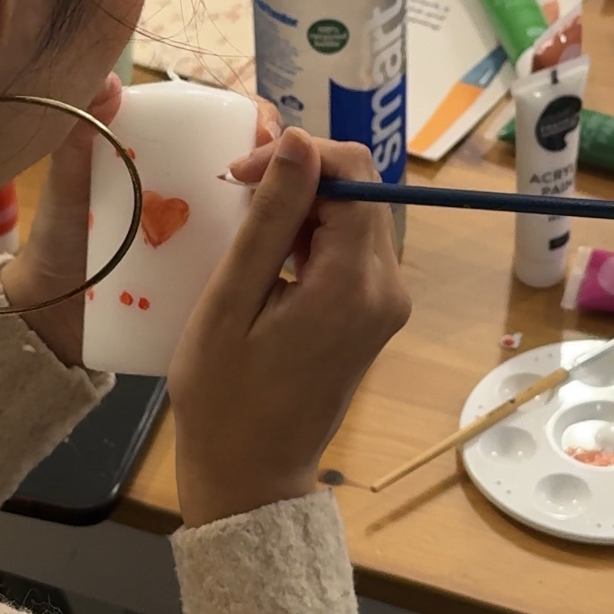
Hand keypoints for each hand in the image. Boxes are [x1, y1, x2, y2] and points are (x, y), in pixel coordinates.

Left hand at [0, 79, 280, 367]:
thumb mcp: (69, 185)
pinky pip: (256, 270)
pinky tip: (284, 269)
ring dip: (293, 215)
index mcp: (175, 157)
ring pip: (270, 217)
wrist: (51, 316)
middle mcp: (204, 194)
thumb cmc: (59, 240)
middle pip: (263, 169)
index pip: (232, 124)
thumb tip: (109, 81)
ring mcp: (214, 240)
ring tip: (292, 226)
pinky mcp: (218, 286)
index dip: (261, 123)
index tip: (265, 142)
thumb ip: (79, 135)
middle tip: (283, 187)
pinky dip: (274, 265)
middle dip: (288, 170)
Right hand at [169, 126, 411, 527]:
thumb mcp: (232, 301)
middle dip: (299, 178)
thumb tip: (300, 139)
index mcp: (355, 283)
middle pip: (358, 190)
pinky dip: (311, 237)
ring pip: (355, 215)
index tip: (241, 175)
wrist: (251, 474)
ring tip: (244, 229)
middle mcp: (387, 287)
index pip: (352, 171)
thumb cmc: (226, 398)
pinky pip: (350, 249)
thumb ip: (269, 218)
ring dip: (303, 207)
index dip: (297, 155)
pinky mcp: (375, 313)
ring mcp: (386, 303)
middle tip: (236, 196)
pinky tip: (267, 259)